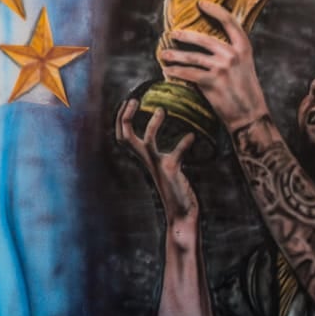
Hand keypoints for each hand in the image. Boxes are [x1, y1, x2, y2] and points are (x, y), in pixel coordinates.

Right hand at [116, 98, 196, 227]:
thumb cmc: (178, 193)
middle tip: (133, 100)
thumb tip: (189, 134)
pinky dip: (183, 143)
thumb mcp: (171, 169)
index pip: (123, 136)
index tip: (130, 101)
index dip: (122, 118)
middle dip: (125, 117)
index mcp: (144, 159)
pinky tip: (191, 137)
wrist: (182, 215)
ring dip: (153, 124)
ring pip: (148, 141)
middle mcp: (147, 161)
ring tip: (162, 110)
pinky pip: (175, 152)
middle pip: (125, 137)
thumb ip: (173, 154)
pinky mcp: (171, 170)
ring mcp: (158, 165)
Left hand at [159, 0, 270, 130]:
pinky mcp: (212, 81)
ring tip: (164, 54)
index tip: (201, 4)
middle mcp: (233, 54)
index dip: (215, 10)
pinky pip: (187, 73)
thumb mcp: (244, 66)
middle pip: (203, 39)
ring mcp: (222, 67)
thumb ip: (229, 52)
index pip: (230, 22)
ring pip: (191, 57)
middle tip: (172, 34)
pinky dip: (175, 71)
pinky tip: (167, 70)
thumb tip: (206, 43)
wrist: (250, 115)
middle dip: (184, 35)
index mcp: (243, 48)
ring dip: (174, 55)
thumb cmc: (245, 91)